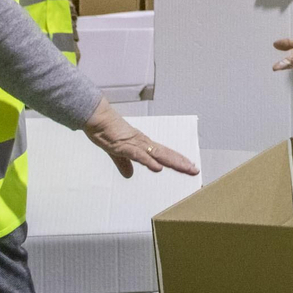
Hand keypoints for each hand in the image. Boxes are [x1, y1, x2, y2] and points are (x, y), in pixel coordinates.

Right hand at [83, 98, 199, 178]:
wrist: (97, 117)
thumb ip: (124, 164)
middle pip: (166, 154)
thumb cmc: (107, 131)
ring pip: (157, 154)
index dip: (176, 161)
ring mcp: (135, 143)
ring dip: (172, 161)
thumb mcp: (116, 153)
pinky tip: (158, 168)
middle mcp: (143, 143)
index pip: (163, 154)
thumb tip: (129, 175)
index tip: (189, 167)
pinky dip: (149, 161)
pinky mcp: (125, 145)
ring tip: (185, 168)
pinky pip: (138, 155)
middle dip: (181, 163)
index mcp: (143, 145)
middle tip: (195, 170)